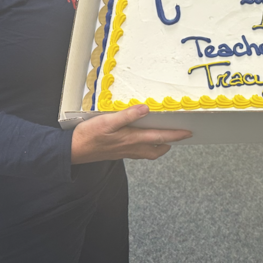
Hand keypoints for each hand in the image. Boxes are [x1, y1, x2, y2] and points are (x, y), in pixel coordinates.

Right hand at [71, 105, 191, 163]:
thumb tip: (145, 109)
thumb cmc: (89, 135)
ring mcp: (124, 152)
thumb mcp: (107, 121)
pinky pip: (137, 153)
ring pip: (148, 153)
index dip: (175, 135)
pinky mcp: (117, 153)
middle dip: (170, 143)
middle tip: (180, 136)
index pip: (159, 137)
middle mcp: (131, 148)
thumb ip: (127, 115)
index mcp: (132, 139)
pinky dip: (146, 148)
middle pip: (156, 149)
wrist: (73, 150)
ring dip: (159, 147)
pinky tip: (142, 142)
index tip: (188, 133)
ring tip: (165, 139)